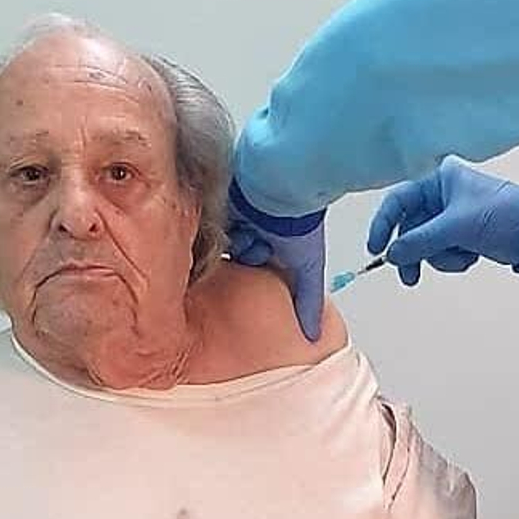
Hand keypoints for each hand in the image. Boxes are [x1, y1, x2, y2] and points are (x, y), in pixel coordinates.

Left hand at [227, 181, 325, 339]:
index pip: (251, 261)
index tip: (259, 259)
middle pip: (232, 251)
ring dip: (231, 237)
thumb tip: (312, 334)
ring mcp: (233, 212)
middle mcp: (251, 225)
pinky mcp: (216, 200)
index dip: (253, 265)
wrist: (284, 184)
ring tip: (248, 227)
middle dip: (241, 251)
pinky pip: (206, 218)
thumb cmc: (300, 221)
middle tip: (255, 241)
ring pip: (218, 238)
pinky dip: (216, 221)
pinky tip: (230, 217)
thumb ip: (308, 301)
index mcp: (270, 239)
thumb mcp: (306, 267)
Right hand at [367, 158, 518, 285]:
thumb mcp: (457, 227)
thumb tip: (391, 254)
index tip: (377, 249)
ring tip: (463, 258)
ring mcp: (452, 217)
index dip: (384, 224)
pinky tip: (473, 257)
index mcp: (439, 179)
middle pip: (410, 227)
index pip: (399, 200)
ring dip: (440, 257)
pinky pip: (442, 252)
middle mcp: (442, 195)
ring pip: (425, 244)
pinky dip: (453, 259)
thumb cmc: (502, 216)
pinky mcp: (463, 236)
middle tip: (411, 278)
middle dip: (415, 252)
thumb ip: (421, 240)